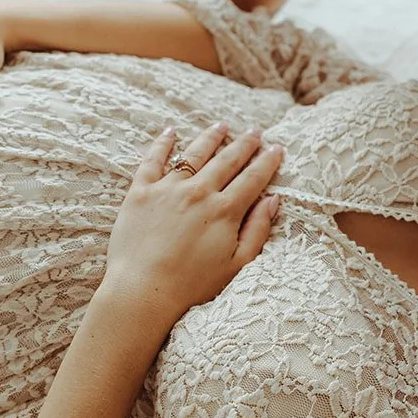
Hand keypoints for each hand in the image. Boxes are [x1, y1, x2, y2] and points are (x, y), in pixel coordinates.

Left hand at [97, 123, 284, 327]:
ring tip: (221, 126)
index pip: (252, 178)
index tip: (277, 148)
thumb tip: (272, 200)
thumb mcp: (237, 263)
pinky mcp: (140, 192)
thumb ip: (257, 230)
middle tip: (255, 131)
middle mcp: (198, 192)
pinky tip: (171, 133)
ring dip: (210, 138)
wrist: (143, 291)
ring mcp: (167, 189)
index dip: (267, 161)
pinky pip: (152, 160)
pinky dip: (162, 144)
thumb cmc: (193, 285)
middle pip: (227, 160)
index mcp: (224, 211)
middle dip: (244, 144)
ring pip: (194, 154)